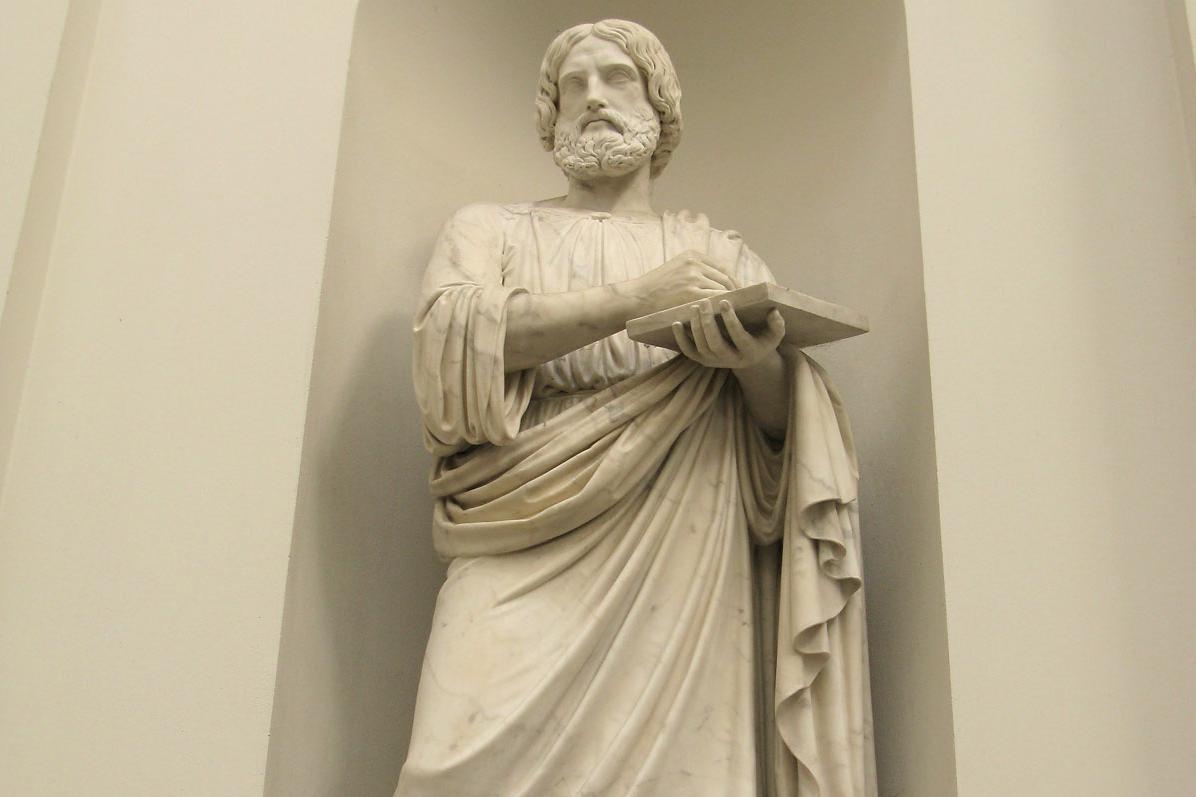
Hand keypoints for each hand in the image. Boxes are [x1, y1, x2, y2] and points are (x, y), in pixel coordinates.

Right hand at [623, 250, 739, 315]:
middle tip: (741, 307)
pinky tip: (725, 317)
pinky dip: (723, 308)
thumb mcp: (676, 269)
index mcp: (692, 255)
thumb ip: (696, 271)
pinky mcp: (692, 293)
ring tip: (734, 314)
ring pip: (723, 290)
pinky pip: (716, 300)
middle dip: (735, 293)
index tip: (739, 294)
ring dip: (730, 303)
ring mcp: (694, 277)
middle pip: (726, 278)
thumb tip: (723, 283)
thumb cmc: (655, 289)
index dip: (734, 282)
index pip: (723, 268)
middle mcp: (695, 263)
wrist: (636, 299)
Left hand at [671, 300, 785, 369]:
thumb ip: (777, 324)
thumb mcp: (774, 334)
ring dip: (695, 327)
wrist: (751, 358)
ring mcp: (716, 362)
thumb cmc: (762, 339)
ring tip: (694, 307)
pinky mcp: (704, 361)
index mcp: (749, 351)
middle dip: (708, 322)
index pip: (738, 336)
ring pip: (701, 346)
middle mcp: (731, 360)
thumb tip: (774, 312)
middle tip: (704, 302)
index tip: (724, 301)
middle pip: (715, 343)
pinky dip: (680, 339)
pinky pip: (689, 352)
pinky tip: (676, 323)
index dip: (730, 319)